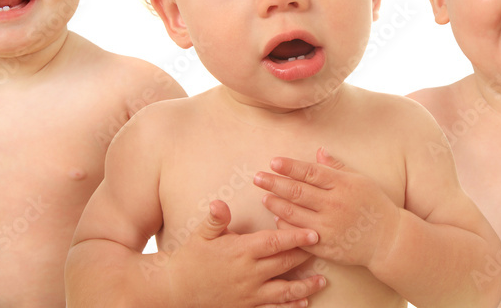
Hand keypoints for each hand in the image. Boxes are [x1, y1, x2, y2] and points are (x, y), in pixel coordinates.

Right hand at [164, 200, 326, 307]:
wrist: (175, 289)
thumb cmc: (190, 258)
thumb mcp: (202, 234)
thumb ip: (216, 219)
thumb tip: (220, 204)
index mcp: (240, 251)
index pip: (274, 243)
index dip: (295, 237)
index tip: (314, 233)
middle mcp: (248, 273)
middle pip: (284, 264)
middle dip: (306, 256)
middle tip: (324, 250)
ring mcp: (249, 293)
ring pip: (284, 290)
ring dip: (305, 286)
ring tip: (321, 281)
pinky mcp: (246, 306)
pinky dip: (290, 306)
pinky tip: (303, 304)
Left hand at [254, 148, 399, 267]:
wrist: (389, 239)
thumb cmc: (375, 205)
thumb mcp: (360, 180)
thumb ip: (337, 167)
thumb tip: (318, 151)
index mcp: (343, 185)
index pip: (310, 173)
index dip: (290, 167)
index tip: (273, 162)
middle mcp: (334, 204)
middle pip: (297, 192)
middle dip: (274, 183)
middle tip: (257, 178)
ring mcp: (329, 226)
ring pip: (294, 214)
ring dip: (276, 204)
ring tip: (264, 197)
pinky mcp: (325, 246)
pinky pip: (299, 235)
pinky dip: (286, 226)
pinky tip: (277, 218)